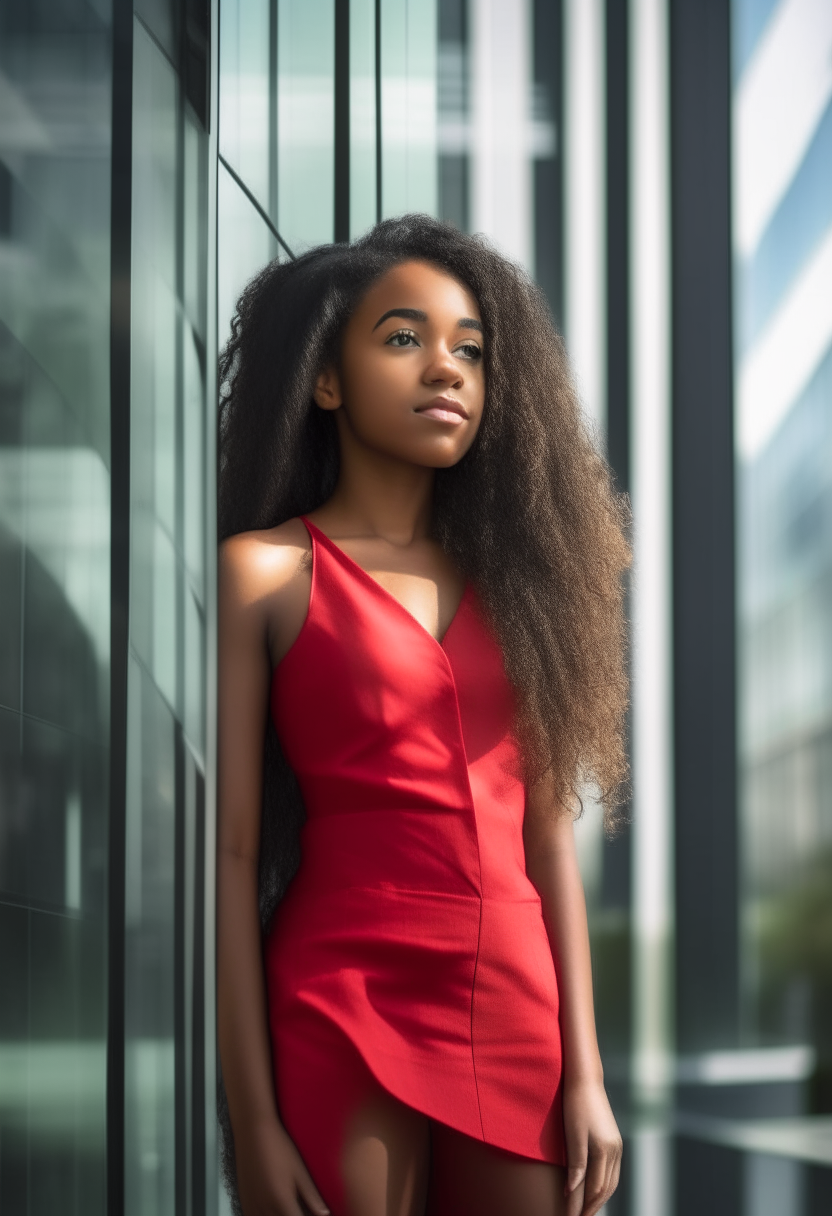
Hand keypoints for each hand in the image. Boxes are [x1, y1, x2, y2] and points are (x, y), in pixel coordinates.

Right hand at [235, 1116, 329, 1215]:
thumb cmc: (279, 1147)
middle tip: (303, 1209)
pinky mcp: (244, 1200)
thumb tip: (325, 1213)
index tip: (314, 1215)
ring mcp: (251, 1205)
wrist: (253, 1131)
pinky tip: (274, 1209)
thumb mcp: (299, 1170)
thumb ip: (311, 1195)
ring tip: (290, 1208)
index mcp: (281, 1200)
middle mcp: (265, 1207)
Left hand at [562, 1078, 621, 1215]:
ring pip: (611, 1183)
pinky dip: (604, 1186)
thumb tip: (572, 1194)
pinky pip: (612, 1172)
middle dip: (592, 1206)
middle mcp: (615, 1151)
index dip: (582, 1206)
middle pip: (605, 1189)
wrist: (585, 1080)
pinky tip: (595, 1189)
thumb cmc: (575, 1105)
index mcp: (605, 1150)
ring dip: (599, 1198)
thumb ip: (575, 1166)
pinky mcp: (615, 1142)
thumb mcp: (572, 1135)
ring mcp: (617, 1146)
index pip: (594, 1189)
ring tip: (585, 1210)